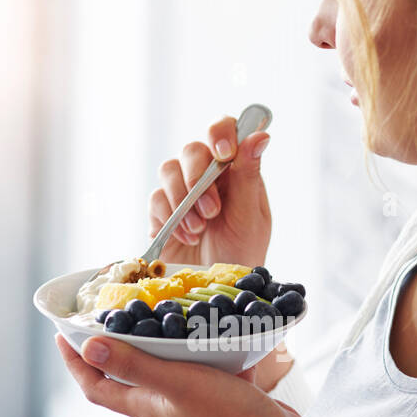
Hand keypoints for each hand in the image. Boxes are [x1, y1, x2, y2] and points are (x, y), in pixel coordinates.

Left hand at [55, 334, 338, 416]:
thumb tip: (88, 348)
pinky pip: (191, 370)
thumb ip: (134, 365)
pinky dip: (186, 350)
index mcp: (144, 405)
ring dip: (147, 346)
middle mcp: (162, 406)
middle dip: (106, 350)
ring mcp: (189, 404)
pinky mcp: (216, 398)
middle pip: (121, 379)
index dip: (75, 363)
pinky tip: (200, 330)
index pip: (95, 386)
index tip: (63, 333)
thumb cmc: (225, 416)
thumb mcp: (175, 382)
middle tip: (101, 317)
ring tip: (146, 315)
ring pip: (158, 372)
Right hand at [149, 115, 271, 268]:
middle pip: (192, 149)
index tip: (224, 153)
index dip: (220, 132)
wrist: (217, 287)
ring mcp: (182, 190)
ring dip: (183, 201)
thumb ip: (249, 176)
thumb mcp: (250, 217)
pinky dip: (170, 219)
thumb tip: (260, 135)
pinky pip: (156, 199)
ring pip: (168, 170)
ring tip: (199, 229)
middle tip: (212, 211)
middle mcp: (207, 174)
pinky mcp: (163, 211)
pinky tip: (188, 238)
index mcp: (234, 169)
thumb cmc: (242, 251)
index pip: (224, 130)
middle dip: (198, 179)